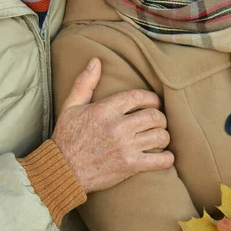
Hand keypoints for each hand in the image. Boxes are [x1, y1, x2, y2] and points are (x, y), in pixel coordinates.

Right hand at [52, 58, 173, 193]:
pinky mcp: (130, 166)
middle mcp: (118, 126)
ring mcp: (125, 147)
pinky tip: (164, 155)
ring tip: (159, 136)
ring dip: (163, 135)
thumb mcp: (71, 106)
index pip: (139, 97)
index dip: (152, 98)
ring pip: (160, 136)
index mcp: (105, 109)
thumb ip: (85, 82)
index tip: (153, 102)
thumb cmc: (67, 136)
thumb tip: (96, 61)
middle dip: (159, 117)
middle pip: (154, 116)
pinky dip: (166, 158)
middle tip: (157, 120)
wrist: (63, 170)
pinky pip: (160, 160)